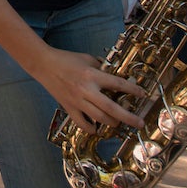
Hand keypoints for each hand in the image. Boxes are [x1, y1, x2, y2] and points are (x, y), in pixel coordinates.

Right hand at [28, 47, 145, 131]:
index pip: (117, 84)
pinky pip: (82, 124)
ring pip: (99, 118)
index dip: (132, 90)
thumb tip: (114, 75)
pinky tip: (97, 128)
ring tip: (119, 123)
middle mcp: (86, 90)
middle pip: (111, 108)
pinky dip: (92, 129)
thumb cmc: (66, 59)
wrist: (43, 64)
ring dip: (112, 123)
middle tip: (139, 123)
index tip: (142, 94)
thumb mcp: (87, 59)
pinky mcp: (68, 107)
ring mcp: (77, 101)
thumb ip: (101, 67)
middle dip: (128, 117)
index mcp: (92, 75)